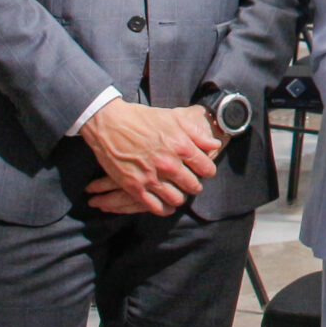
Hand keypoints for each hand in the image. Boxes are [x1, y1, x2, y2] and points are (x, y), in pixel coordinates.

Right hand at [79, 99, 221, 215]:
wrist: (110, 123)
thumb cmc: (143, 118)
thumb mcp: (174, 119)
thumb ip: (197, 133)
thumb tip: (214, 145)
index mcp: (181, 146)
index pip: (206, 169)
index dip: (207, 171)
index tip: (204, 171)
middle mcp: (169, 164)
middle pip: (193, 186)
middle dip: (195, 185)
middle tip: (191, 183)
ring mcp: (151, 177)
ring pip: (176, 199)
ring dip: (180, 197)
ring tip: (178, 192)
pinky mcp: (134, 187)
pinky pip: (155, 207)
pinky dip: (164, 208)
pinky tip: (166, 204)